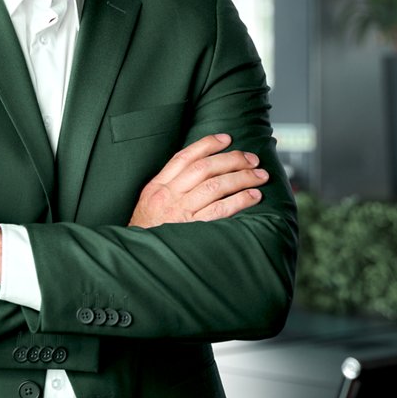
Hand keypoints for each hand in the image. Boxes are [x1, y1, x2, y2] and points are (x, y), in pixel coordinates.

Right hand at [128, 133, 266, 227]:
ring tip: (259, 176)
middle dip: (232, 159)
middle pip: (204, 168)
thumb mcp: (150, 203)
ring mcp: (180, 212)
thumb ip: (170, 187)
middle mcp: (168, 196)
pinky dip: (239, 200)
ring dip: (241, 178)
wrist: (137, 258)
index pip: (184, 157)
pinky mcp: (193, 229)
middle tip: (252, 159)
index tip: (227, 139)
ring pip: (215, 186)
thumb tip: (201, 171)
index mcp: (157, 186)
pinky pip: (220, 210)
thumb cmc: (147, 231)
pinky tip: (253, 196)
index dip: (207, 145)